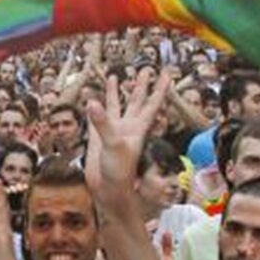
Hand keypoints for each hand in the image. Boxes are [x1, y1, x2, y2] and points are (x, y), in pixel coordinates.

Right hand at [85, 69, 169, 196]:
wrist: (106, 190)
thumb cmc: (118, 172)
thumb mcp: (113, 144)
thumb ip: (102, 123)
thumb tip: (92, 102)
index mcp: (137, 127)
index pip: (152, 103)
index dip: (160, 88)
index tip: (167, 74)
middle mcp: (127, 127)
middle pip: (136, 100)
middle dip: (141, 85)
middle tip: (146, 69)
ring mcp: (112, 132)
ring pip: (115, 106)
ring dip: (114, 93)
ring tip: (114, 76)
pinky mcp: (97, 138)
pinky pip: (96, 118)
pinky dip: (93, 109)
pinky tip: (91, 101)